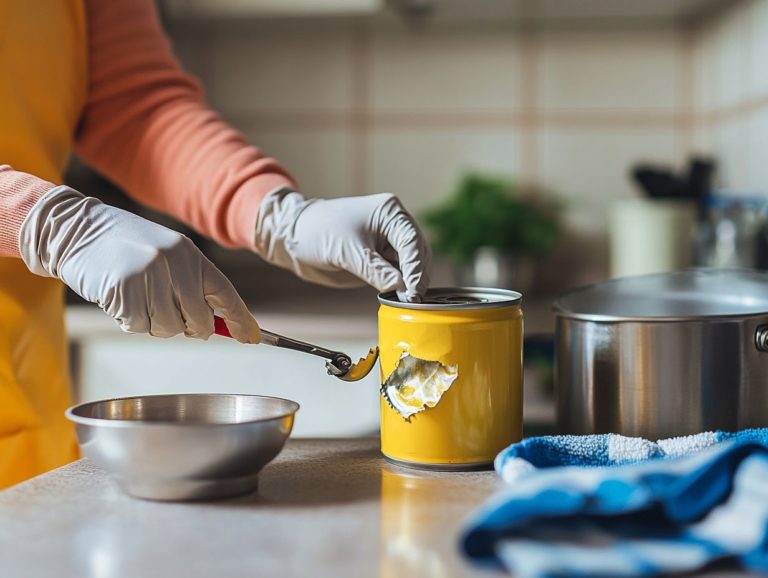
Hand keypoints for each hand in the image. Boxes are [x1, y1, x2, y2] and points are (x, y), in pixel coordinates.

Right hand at [19, 186, 259, 342]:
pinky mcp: (123, 292)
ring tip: (138, 297)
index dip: (240, 319)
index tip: (251, 338)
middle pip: (199, 321)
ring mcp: (148, 277)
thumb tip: (218, 322)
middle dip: (189, 327)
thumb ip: (191, 283)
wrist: (76, 229)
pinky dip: (130, 321)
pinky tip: (120, 298)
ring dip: (154, 323)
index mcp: (189, 254)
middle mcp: (173, 264)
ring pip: (169, 329)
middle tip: (168, 312)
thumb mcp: (166, 253)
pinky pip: (139, 327)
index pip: (225, 293)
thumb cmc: (126, 246)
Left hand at [254, 190, 430, 301]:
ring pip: (410, 266)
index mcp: (389, 213)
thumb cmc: (318, 232)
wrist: (295, 240)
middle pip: (417, 253)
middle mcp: (394, 226)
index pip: (412, 241)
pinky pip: (397, 275)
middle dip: (416, 277)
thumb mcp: (347, 252)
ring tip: (405, 301)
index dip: (416, 267)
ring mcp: (388, 243)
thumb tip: (401, 288)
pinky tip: (398, 297)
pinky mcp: (381, 259)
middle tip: (412, 300)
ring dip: (410, 283)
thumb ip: (376, 271)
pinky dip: (399, 286)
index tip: (414, 290)